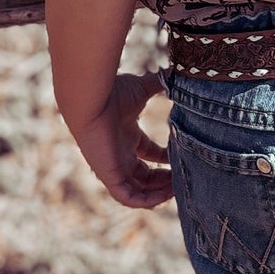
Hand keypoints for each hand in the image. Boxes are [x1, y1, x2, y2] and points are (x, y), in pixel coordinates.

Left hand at [72, 70, 173, 209]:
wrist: (91, 101)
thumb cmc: (111, 94)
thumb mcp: (142, 89)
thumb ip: (158, 84)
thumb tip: (174, 72)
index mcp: (126, 136)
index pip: (148, 154)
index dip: (165, 159)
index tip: (182, 157)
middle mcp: (120, 154)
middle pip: (144, 176)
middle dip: (165, 180)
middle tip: (183, 179)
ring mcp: (114, 167)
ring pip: (138, 190)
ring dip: (158, 193)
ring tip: (177, 189)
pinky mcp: (109, 176)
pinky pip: (128, 197)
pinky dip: (146, 201)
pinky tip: (164, 196)